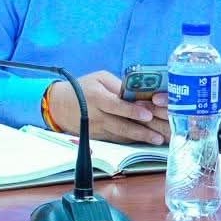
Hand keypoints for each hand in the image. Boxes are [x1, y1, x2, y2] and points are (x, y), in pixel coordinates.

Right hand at [47, 72, 167, 144]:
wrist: (59, 105)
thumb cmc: (83, 87)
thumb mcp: (99, 78)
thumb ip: (119, 86)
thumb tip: (139, 93)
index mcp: (97, 97)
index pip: (116, 105)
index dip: (132, 111)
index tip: (148, 115)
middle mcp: (97, 115)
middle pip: (121, 124)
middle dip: (142, 130)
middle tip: (160, 133)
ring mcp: (98, 128)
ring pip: (122, 134)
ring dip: (141, 138)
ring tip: (158, 139)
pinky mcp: (99, 136)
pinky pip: (118, 138)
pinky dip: (133, 140)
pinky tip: (147, 141)